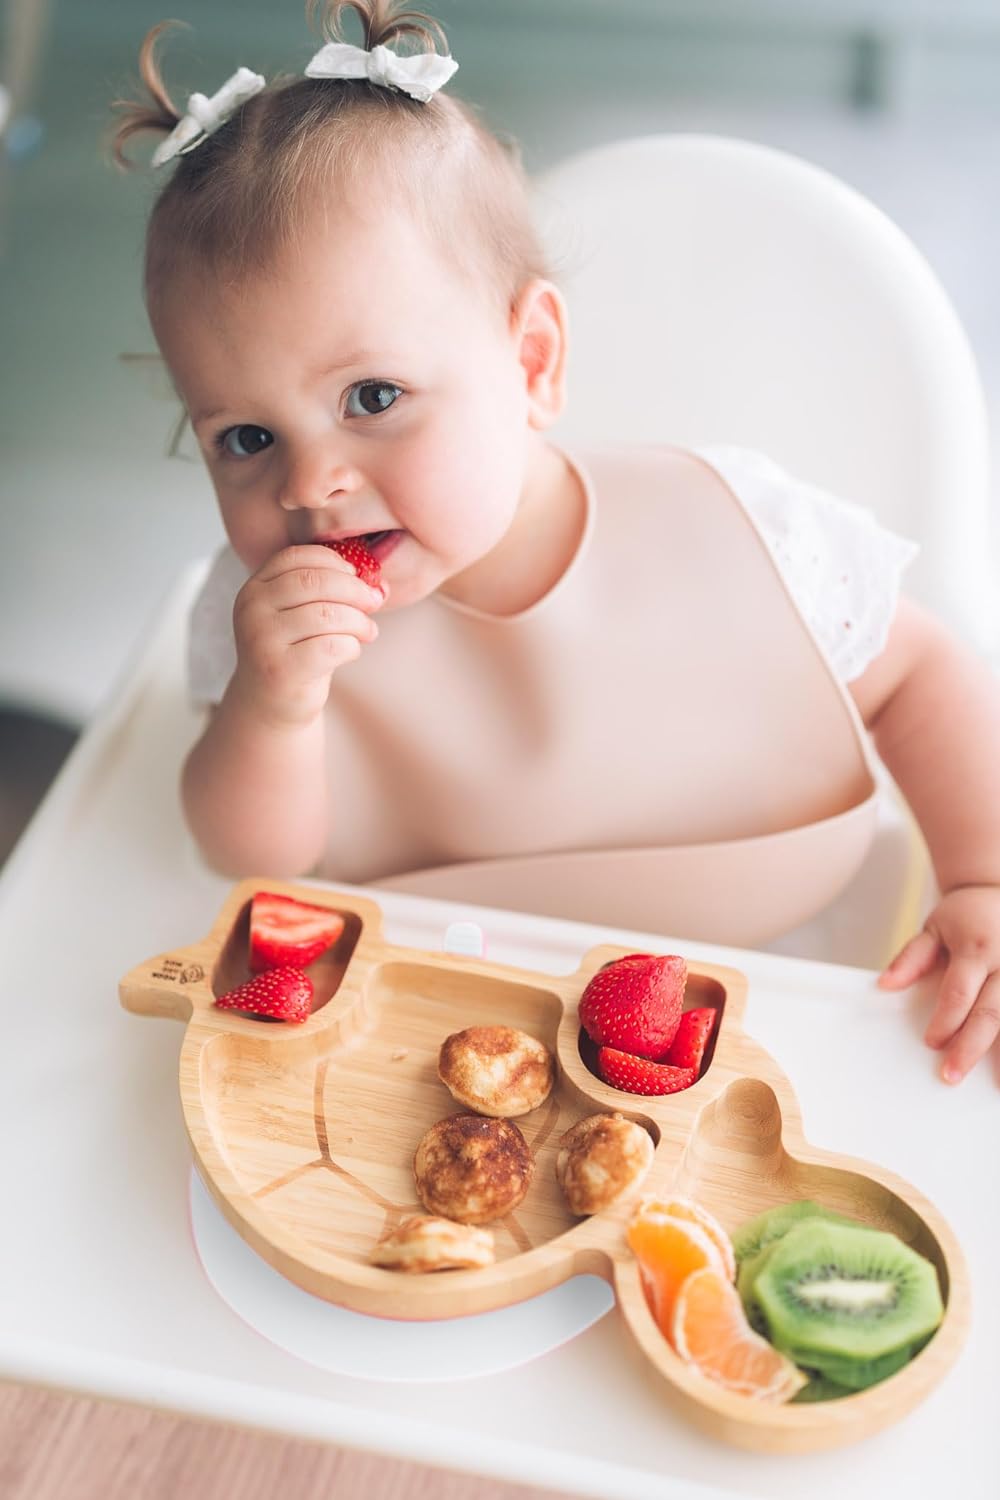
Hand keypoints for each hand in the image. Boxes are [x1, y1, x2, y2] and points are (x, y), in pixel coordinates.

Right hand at [231, 544, 384, 725]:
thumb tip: (380, 586)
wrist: (271, 703)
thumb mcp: (303, 614)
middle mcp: (252, 610)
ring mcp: (263, 640)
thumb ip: (331, 592)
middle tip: (373, 602)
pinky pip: (333, 646)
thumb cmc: (295, 651)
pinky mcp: (281, 670)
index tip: (355, 576)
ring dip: (359, 622)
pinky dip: (352, 646)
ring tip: (367, 631)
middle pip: (315, 582)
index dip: (334, 562)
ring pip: (327, 614)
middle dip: (354, 590)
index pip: (297, 557)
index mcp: (255, 588)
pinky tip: (351, 650)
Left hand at [878, 885, 999, 1083]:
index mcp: (975, 949)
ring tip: (997, 1086)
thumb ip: (912, 958)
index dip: (946, 1020)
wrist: (999, 892)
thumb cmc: (965, 917)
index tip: (931, 1043)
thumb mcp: (934, 928)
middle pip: (990, 1013)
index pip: (959, 992)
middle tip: (951, 1075)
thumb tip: (885, 984)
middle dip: (970, 1047)